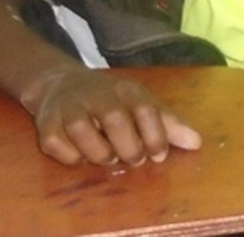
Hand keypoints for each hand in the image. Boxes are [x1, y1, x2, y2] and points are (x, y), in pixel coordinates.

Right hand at [21, 67, 201, 165]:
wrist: (60, 84)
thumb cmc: (110, 100)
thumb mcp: (140, 104)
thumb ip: (168, 124)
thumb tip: (197, 143)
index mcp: (125, 90)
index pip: (146, 109)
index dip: (156, 135)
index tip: (159, 155)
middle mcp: (96, 95)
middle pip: (115, 119)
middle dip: (128, 146)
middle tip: (134, 159)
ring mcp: (69, 108)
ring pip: (82, 131)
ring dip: (99, 152)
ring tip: (108, 156)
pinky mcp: (46, 123)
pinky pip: (56, 144)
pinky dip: (70, 155)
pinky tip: (80, 155)